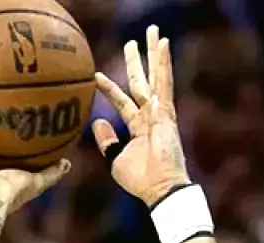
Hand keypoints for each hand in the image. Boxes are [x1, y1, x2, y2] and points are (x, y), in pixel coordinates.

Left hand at [90, 26, 192, 206]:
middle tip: (133, 41)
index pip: (122, 102)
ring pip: (157, 76)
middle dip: (138, 62)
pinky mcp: (167, 110)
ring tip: (154, 32)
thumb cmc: (140, 179)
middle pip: (142, 82)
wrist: (159, 188)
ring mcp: (161, 111)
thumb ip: (107, 140)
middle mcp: (151, 115)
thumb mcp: (116, 159)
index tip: (96, 76)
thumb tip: (95, 122)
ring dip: (155, 54)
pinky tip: (164, 45)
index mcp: (139, 126)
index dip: (109, 89)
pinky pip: (164, 82)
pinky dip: (164, 63)